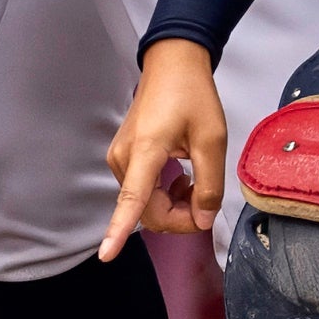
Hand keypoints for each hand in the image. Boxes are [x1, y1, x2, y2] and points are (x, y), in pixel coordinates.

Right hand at [98, 41, 229, 260]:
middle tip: (206, 200)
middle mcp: (124, 159)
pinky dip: (164, 195)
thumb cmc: (192, 95)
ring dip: (174, 205)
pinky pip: (142, 192)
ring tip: (195, 182)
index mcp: (145, 151)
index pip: (131, 200)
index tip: (106, 255)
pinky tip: (181, 179)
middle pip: (148, 212)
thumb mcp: (212, 139)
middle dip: (180, 217)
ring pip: (146, 205)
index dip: (118, 230)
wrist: (172, 63)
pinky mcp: (123, 158)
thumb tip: (202, 220)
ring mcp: (120, 159)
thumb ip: (209, 184)